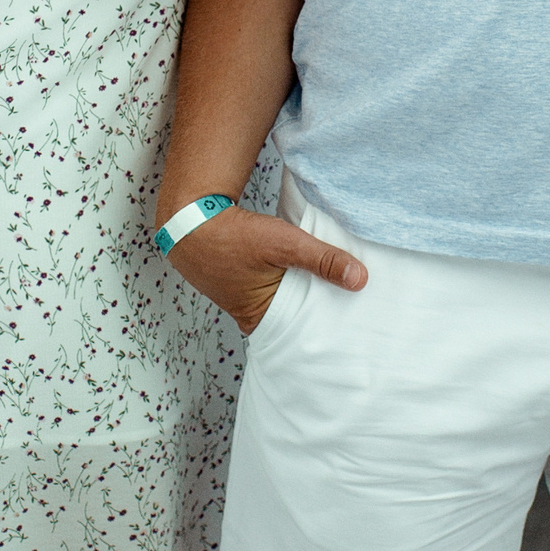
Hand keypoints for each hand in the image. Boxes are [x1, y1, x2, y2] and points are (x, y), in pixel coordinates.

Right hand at [169, 204, 366, 333]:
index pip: (301, 334)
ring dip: (303, 291)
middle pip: (295, 318)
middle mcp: (250, 315)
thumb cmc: (232, 236)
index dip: (326, 326)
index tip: (351, 321)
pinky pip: (273, 286)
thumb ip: (323, 260)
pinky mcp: (241, 280)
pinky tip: (304, 269)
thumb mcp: (284, 244)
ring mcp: (243, 298)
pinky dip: (289, 279)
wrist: (189, 216)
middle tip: (351, 304)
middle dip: (319, 309)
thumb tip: (360, 279)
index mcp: (259, 318)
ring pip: (284, 300)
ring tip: (333, 286)